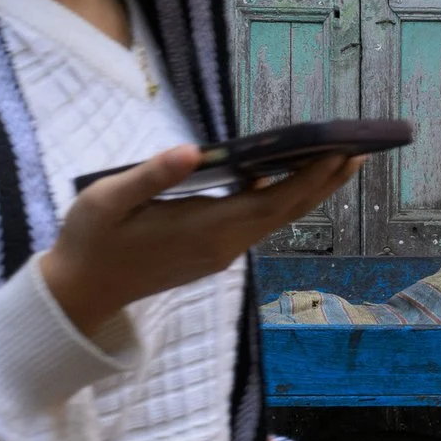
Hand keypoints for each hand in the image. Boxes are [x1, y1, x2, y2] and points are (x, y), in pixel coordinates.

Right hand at [38, 147, 357, 336]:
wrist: (80, 292)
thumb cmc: (91, 240)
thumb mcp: (109, 200)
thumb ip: (152, 175)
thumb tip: (193, 151)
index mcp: (204, 230)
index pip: (272, 200)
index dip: (310, 176)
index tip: (340, 150)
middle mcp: (223, 246)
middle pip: (286, 211)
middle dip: (325, 180)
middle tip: (360, 149)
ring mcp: (220, 254)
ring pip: (275, 219)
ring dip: (308, 190)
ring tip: (338, 159)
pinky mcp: (212, 255)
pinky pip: (257, 224)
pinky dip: (280, 199)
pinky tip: (286, 178)